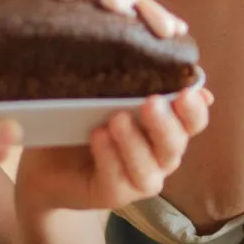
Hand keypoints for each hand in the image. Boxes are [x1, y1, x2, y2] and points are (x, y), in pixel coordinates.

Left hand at [13, 87, 211, 213]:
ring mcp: (139, 178)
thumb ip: (138, 73)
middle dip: (165, 125)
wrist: (49, 156)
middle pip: (175, 145)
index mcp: (167, 126)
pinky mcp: (114, 194)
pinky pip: (118, 180)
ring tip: (116, 119)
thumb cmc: (85, 115)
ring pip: (149, 168)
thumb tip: (174, 49)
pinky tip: (98, 137)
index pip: (193, 120)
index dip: (194, 110)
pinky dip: (109, 157)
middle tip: (151, 103)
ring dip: (134, 143)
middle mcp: (160, 155)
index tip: (186, 93)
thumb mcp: (108, 88)